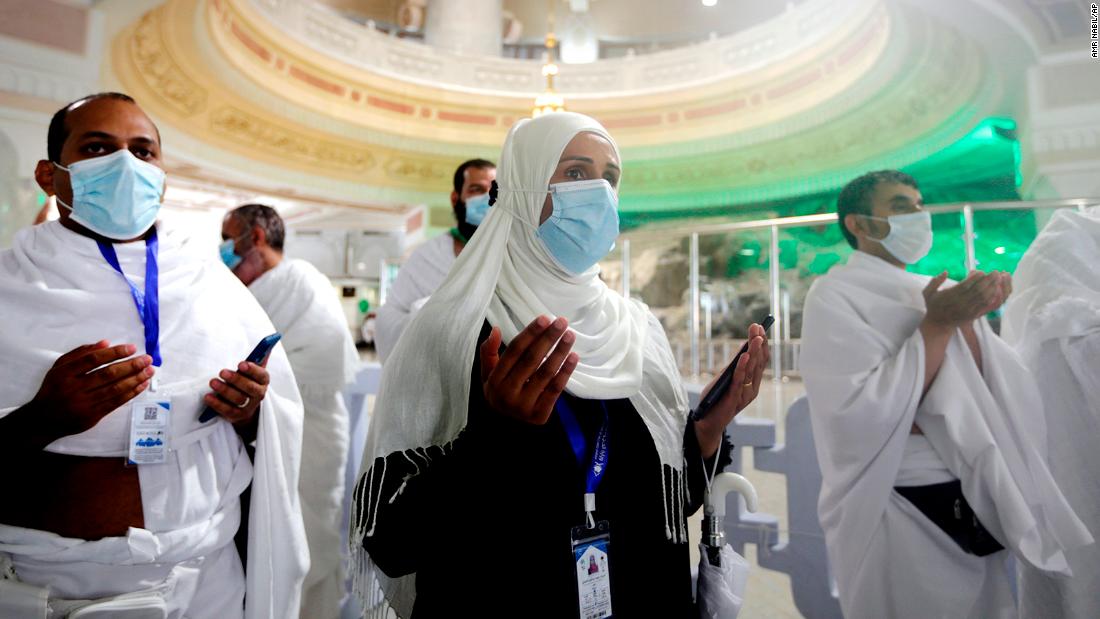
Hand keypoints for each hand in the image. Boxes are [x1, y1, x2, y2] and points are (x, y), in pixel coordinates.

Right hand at [28, 341, 154, 439]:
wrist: (44, 419)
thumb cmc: (54, 389)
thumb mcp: (59, 367)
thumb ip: (80, 353)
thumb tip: (105, 343)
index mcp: (65, 373)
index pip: (94, 359)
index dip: (115, 353)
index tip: (131, 348)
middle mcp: (74, 388)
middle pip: (108, 374)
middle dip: (131, 365)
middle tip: (146, 359)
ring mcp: (84, 403)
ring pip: (114, 389)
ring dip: (135, 379)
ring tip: (149, 371)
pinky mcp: (93, 415)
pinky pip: (116, 402)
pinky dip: (131, 393)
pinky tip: (141, 385)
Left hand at [203, 361, 268, 427]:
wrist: (246, 407)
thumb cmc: (247, 382)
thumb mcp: (254, 372)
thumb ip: (259, 358)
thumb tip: (268, 342)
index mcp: (263, 381)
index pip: (262, 375)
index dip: (252, 370)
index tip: (240, 364)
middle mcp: (259, 395)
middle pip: (250, 388)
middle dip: (236, 380)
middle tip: (222, 372)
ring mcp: (248, 407)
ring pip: (239, 399)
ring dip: (225, 390)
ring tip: (212, 382)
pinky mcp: (237, 416)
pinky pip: (227, 411)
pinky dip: (217, 404)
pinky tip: (208, 397)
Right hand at [481, 315, 578, 424]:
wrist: (505, 430)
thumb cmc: (500, 393)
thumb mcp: (488, 374)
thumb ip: (489, 352)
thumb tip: (495, 329)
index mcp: (494, 379)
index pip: (514, 350)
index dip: (530, 333)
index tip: (545, 318)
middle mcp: (507, 392)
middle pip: (531, 359)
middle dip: (548, 338)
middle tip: (562, 321)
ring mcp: (524, 405)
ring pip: (545, 373)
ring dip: (560, 352)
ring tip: (570, 335)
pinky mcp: (539, 414)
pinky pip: (555, 389)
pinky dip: (565, 372)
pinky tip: (573, 357)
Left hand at [695, 324, 768, 457]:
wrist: (707, 423)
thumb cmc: (716, 399)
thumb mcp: (726, 379)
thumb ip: (735, 367)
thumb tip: (744, 349)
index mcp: (752, 383)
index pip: (760, 360)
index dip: (761, 344)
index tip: (760, 327)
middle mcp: (752, 388)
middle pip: (758, 362)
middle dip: (759, 343)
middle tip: (758, 327)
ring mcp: (745, 394)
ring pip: (751, 370)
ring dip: (754, 352)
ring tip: (756, 337)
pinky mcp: (734, 398)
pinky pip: (739, 380)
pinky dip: (742, 367)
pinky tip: (744, 355)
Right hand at [923, 270, 1010, 329]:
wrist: (938, 324)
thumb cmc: (933, 306)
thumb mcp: (927, 292)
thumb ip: (935, 281)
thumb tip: (945, 272)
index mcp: (950, 295)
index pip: (966, 284)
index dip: (975, 277)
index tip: (980, 271)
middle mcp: (960, 302)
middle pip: (978, 290)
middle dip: (988, 280)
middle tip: (995, 272)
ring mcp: (968, 309)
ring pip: (984, 297)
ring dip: (993, 287)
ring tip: (998, 279)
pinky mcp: (973, 314)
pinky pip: (985, 305)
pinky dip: (992, 297)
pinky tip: (996, 290)